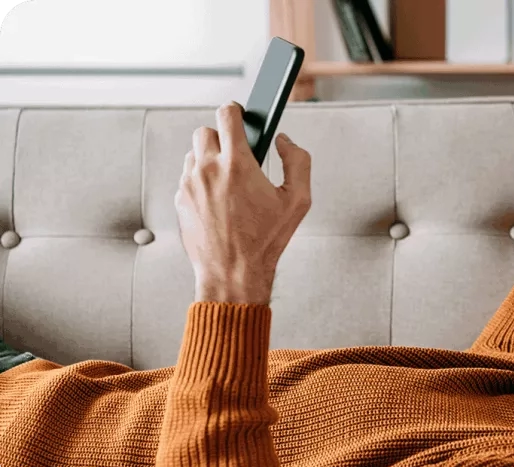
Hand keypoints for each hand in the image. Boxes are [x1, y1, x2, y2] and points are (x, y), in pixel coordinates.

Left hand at [175, 102, 311, 303]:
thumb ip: (298, 162)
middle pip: (206, 131)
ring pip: (194, 154)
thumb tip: (285, 142)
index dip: (235, 110)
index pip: (227, 115)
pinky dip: (201, 181)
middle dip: (222, 137)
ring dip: (210, 160)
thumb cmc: (266, 240)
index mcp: (237, 164)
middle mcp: (208, 170)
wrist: (233, 273)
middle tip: (238, 154)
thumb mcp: (298, 201)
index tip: (240, 114)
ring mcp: (189, 185)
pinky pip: (188, 178)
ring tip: (229, 181)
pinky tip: (219, 200)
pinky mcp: (180, 200)